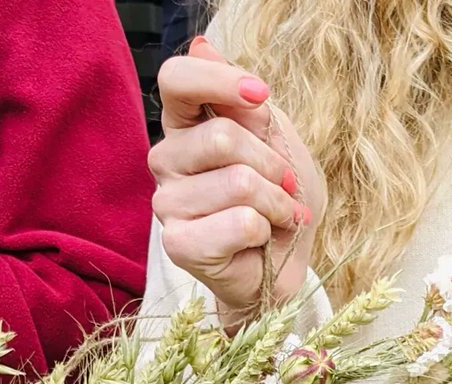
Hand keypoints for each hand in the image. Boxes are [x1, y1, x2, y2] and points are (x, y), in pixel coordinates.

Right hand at [151, 37, 324, 328]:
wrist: (284, 267)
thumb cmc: (278, 201)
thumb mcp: (274, 140)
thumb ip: (242, 102)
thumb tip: (203, 47)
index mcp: (185, 127)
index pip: (177, 80)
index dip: (221, 81)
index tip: (262, 96)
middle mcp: (167, 161)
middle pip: (222, 136)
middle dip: (272, 164)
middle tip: (284, 186)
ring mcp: (168, 204)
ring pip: (238, 183)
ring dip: (276, 203)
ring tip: (278, 217)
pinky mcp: (179, 245)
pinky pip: (239, 222)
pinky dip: (265, 232)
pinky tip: (260, 241)